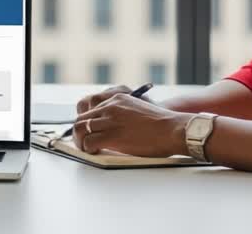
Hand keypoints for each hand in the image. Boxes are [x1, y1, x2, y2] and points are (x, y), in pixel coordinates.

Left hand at [72, 89, 191, 157]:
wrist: (173, 129)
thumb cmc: (162, 125)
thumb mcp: (138, 109)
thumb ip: (123, 114)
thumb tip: (111, 128)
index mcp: (117, 98)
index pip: (89, 107)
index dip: (85, 122)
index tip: (87, 131)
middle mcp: (111, 106)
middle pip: (81, 118)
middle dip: (78, 132)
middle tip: (82, 144)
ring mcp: (111, 119)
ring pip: (80, 129)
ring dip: (80, 142)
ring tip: (86, 149)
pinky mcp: (113, 134)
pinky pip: (89, 142)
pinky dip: (87, 149)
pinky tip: (94, 152)